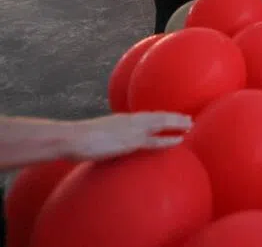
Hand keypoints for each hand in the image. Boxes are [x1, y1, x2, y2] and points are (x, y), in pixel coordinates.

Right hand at [65, 113, 191, 160]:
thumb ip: (106, 138)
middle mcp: (129, 121)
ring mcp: (131, 130)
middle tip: (188, 119)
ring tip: (190, 124)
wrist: (71, 138)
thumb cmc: (77, 140)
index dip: (160, 116)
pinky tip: (180, 140)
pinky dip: (168, 139)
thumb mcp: (96, 136)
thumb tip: (108, 146)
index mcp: (122, 120)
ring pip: (160, 123)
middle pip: (157, 116)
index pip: (146, 116)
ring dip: (176, 123)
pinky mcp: (130, 142)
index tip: (171, 117)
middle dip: (173, 117)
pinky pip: (154, 140)